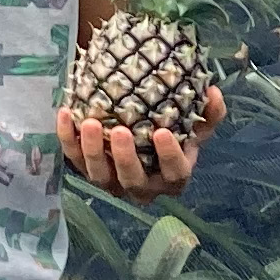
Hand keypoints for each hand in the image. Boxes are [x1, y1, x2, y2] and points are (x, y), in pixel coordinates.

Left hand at [57, 84, 223, 202]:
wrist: (139, 130)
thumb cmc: (170, 130)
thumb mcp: (193, 123)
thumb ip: (208, 112)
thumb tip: (213, 92)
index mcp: (172, 177)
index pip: (175, 173)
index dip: (169, 157)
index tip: (162, 132)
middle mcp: (141, 186)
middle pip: (133, 181)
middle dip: (125, 158)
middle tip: (120, 131)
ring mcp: (111, 181)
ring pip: (99, 175)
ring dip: (92, 150)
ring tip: (90, 122)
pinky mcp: (86, 169)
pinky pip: (73, 158)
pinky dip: (67, 137)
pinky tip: (65, 113)